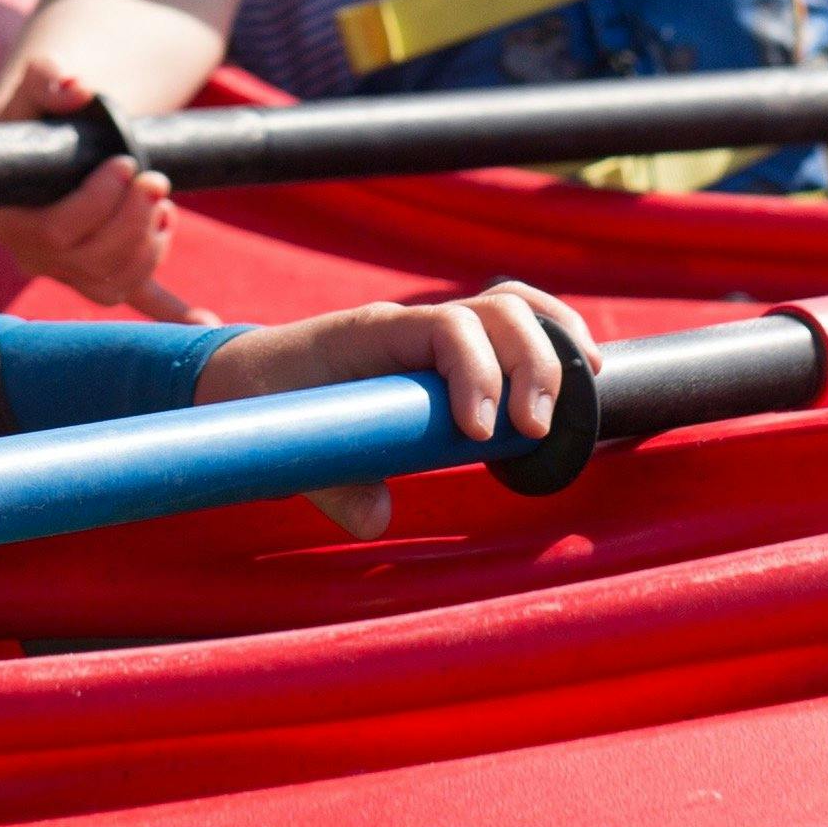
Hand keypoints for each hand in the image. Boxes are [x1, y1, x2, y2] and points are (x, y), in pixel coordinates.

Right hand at [0, 60, 194, 319]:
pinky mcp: (104, 270)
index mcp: (9, 218)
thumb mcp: (37, 84)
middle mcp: (34, 256)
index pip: (53, 233)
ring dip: (150, 246)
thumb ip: (48, 78)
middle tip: (156, 180)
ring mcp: (70, 269)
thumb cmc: (39, 111)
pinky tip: (206, 320)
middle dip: (132, 220)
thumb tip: (77, 89)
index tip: (125, 165)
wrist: (51, 134)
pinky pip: (136, 298)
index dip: (96, 203)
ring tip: (163, 206)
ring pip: (115, 282)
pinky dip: (171, 311)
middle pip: (90, 260)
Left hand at [192, 281, 585, 534]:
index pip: (443, 328)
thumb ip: (329, 482)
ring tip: (586, 387)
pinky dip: (550, 339)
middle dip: (529, 363)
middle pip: (494, 308)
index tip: (481, 433)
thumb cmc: (260, 405)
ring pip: (510, 306)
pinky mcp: (446, 353)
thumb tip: (379, 520)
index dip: (475, 371)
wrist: (241, 376)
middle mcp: (409, 323)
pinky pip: (508, 328)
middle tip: (533, 431)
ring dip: (553, 342)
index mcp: (370, 334)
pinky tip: (580, 373)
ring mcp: (431, 332)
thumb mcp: (278, 445)